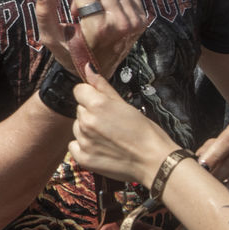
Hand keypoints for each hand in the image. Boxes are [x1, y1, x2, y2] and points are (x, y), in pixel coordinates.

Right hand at [35, 0, 146, 77]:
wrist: (97, 72)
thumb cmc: (71, 54)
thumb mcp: (52, 38)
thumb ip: (44, 13)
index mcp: (98, 27)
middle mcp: (120, 23)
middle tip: (81, 11)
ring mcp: (133, 22)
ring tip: (95, 11)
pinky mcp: (142, 20)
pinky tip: (109, 10)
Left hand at [70, 63, 177, 184]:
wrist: (154, 162)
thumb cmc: (145, 132)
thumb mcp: (125, 104)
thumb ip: (102, 86)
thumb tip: (88, 67)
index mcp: (97, 105)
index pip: (79, 90)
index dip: (91, 95)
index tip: (102, 103)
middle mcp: (87, 122)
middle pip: (80, 109)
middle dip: (92, 113)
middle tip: (112, 123)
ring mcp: (84, 141)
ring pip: (78, 127)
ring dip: (89, 130)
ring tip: (109, 137)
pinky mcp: (83, 158)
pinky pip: (74, 145)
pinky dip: (84, 146)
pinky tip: (101, 148)